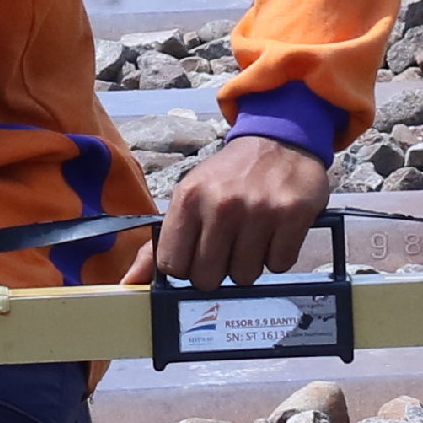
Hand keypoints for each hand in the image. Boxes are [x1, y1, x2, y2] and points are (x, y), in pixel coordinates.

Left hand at [128, 132, 329, 288]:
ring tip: (251, 236)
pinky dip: (277, 256)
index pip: (172, 265)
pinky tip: (274, 232)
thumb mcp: (189, 196)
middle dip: (217, 270)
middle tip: (226, 246)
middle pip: (207, 278)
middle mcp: (220, 204)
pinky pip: (279, 265)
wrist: (278, 140)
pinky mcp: (292, 216)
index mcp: (188, 198)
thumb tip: (131, 281)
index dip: (185, 267)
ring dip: (249, 264)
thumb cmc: (228, 176)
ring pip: (245, 276)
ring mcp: (258, 211)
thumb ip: (160, 241)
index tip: (196, 254)